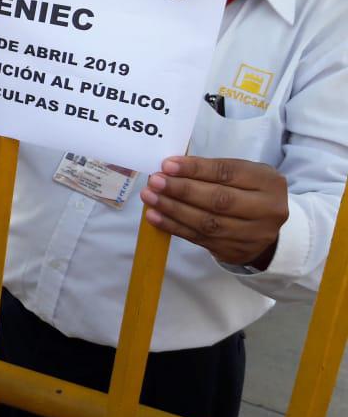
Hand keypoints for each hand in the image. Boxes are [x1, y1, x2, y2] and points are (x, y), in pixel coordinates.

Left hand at [140, 156, 288, 268]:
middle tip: (155, 181)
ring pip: (207, 222)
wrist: (267, 230)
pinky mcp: (233, 251)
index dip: (196, 169)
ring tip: (149, 197)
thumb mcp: (242, 175)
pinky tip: (155, 216)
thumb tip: (170, 167)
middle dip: (182, 190)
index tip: (167, 165)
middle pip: (218, 200)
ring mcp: (251, 235)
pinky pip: (198, 238)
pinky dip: (173, 226)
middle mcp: (266, 210)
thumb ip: (213, 170)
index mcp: (268, 183)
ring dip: (173, 209)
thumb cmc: (248, 193)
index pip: (228, 173)